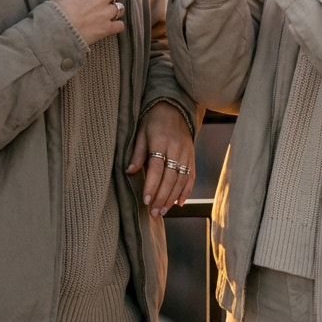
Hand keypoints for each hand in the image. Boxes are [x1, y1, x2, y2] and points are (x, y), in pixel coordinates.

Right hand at [51, 0, 124, 45]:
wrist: (57, 27)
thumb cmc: (58, 6)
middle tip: (104, 0)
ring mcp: (107, 12)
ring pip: (121, 8)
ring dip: (115, 10)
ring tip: (105, 14)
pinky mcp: (108, 27)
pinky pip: (120, 25)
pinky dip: (116, 25)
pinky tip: (109, 26)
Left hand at [126, 102, 195, 216]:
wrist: (174, 108)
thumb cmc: (153, 121)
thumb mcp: (141, 133)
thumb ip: (137, 153)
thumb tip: (129, 171)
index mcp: (161, 141)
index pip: (156, 167)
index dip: (152, 185)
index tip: (145, 200)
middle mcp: (176, 148)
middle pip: (170, 177)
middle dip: (162, 197)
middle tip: (153, 212)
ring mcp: (186, 153)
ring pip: (181, 179)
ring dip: (172, 197)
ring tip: (163, 211)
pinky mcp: (192, 156)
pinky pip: (191, 176)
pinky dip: (186, 190)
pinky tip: (179, 203)